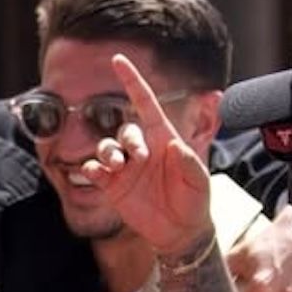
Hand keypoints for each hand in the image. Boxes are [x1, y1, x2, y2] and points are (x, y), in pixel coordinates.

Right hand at [67, 52, 214, 255]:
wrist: (181, 231)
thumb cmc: (195, 200)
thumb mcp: (200, 180)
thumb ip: (189, 162)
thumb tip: (173, 145)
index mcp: (164, 138)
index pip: (145, 103)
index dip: (132, 81)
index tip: (118, 60)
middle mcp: (142, 150)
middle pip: (124, 130)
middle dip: (127, 140)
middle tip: (137, 157)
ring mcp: (126, 168)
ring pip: (105, 148)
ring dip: (107, 153)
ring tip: (117, 166)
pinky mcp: (113, 187)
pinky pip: (95, 171)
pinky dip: (92, 169)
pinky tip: (98, 175)